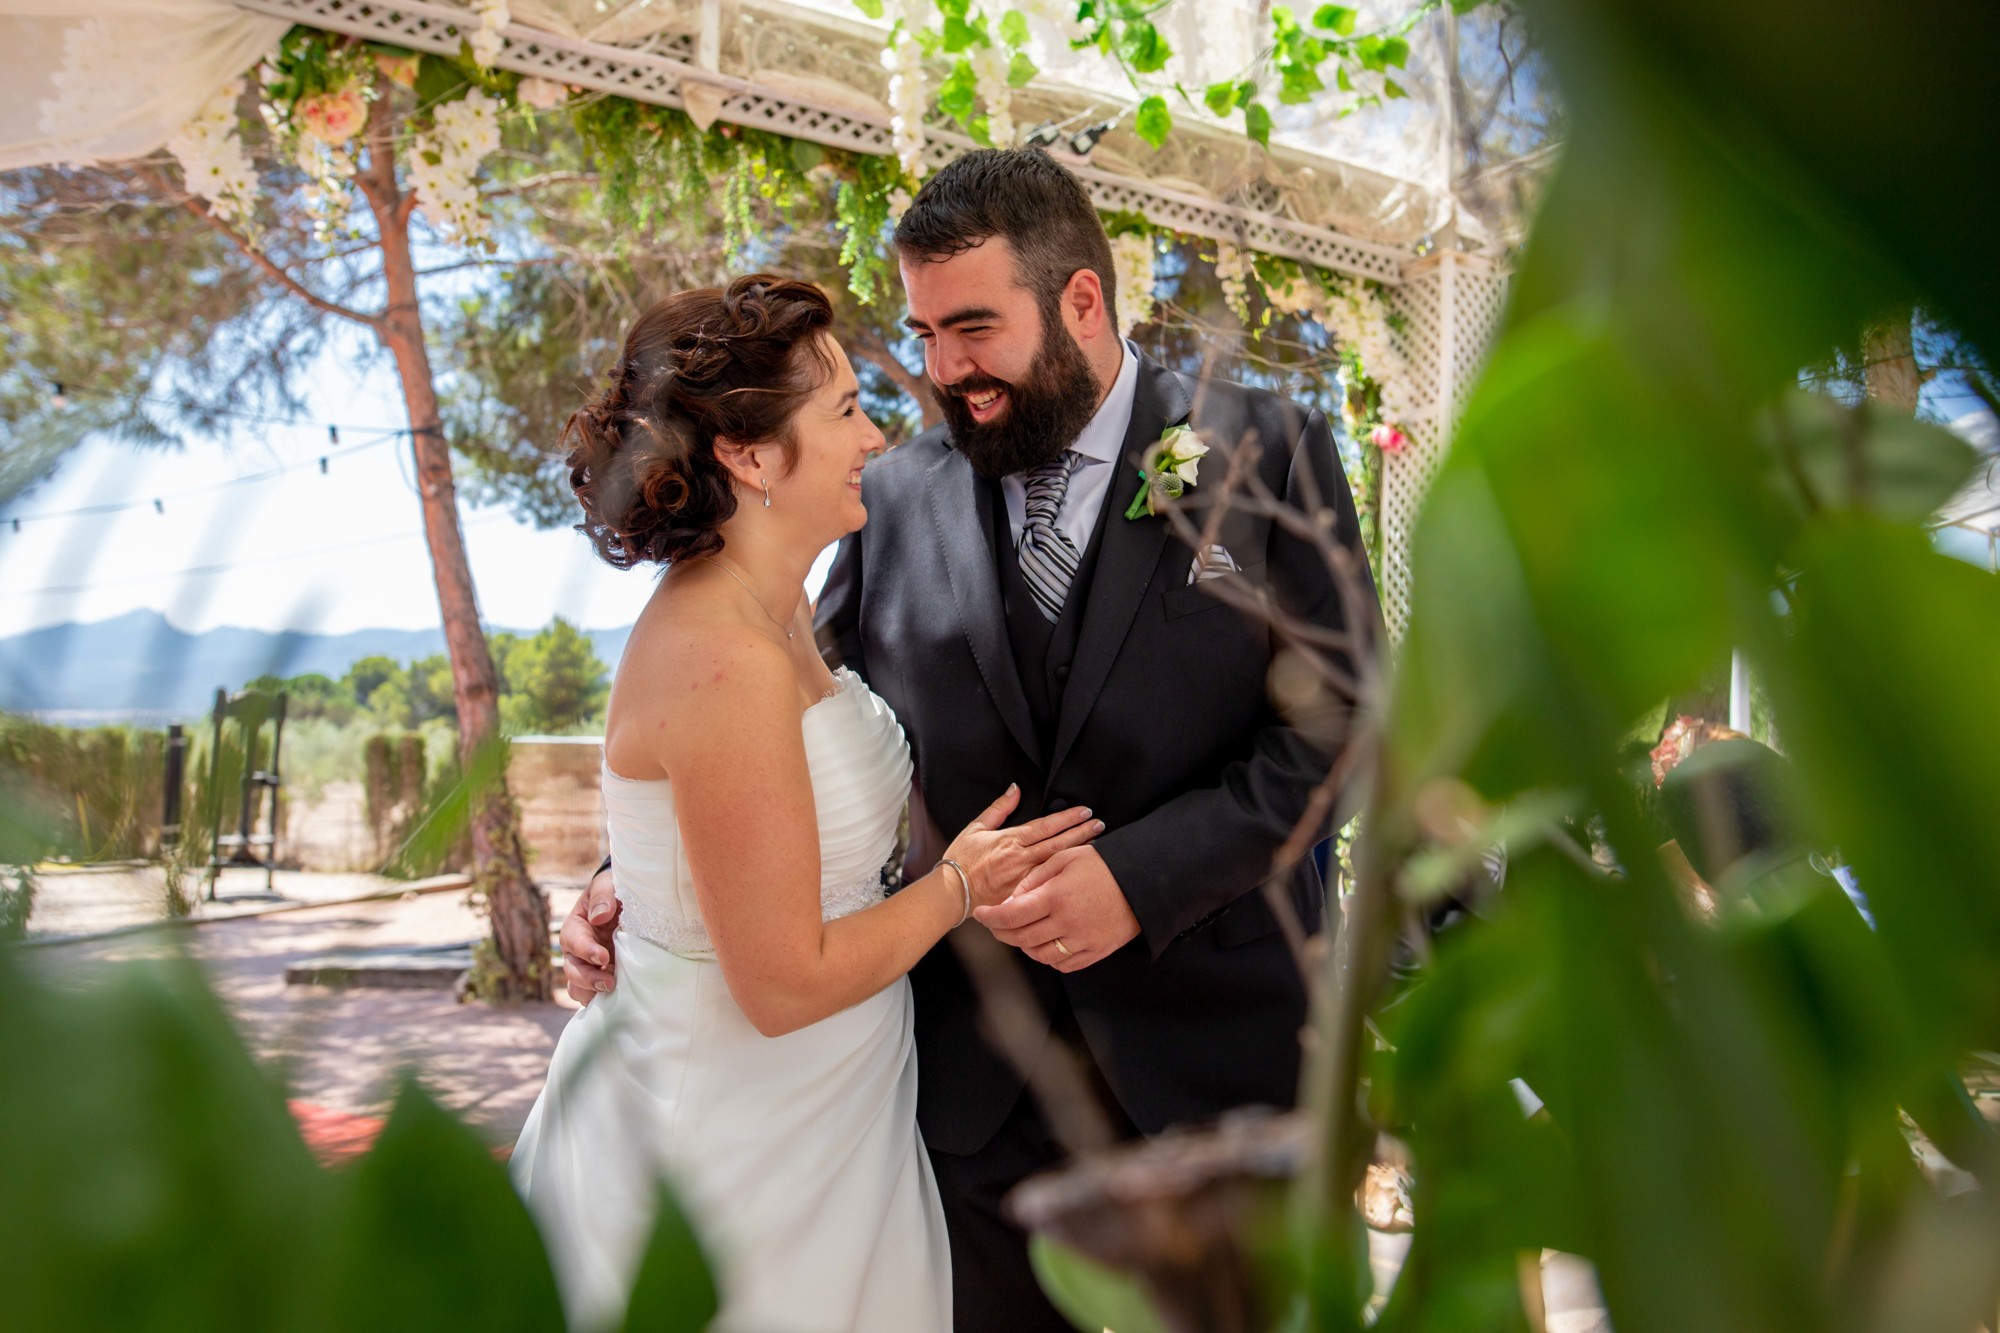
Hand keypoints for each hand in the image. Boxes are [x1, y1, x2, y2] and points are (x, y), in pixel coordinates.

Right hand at [561, 867, 621, 1003]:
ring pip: (579, 989)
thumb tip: (599, 916)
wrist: (627, 901)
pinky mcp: (603, 978)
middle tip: (609, 982)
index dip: (586, 951)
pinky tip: (621, 998)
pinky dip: (604, 1001)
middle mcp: (577, 951)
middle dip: (588, 979)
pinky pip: (596, 996)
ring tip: (614, 992)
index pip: (574, 942)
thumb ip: (603, 896)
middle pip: (572, 971)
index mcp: (575, 928)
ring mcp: (589, 967)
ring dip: (593, 993)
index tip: (603, 957)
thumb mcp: (607, 884)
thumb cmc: (613, 891)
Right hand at [944, 785, 1104, 910]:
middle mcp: (1020, 859)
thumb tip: (1015, 789)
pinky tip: (1077, 872)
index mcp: (1010, 840)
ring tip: (1097, 845)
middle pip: (1058, 844)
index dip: (1068, 818)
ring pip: (1056, 864)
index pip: (1046, 826)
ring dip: (1077, 853)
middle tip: (1100, 824)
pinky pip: (1047, 885)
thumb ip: (999, 808)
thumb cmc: (961, 860)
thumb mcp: (976, 828)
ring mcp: (1023, 879)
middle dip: (1081, 833)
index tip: (1085, 811)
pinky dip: (1064, 876)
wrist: (951, 893)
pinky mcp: (1022, 896)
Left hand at [972, 845, 1140, 972]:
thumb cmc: (1105, 866)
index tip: (980, 914)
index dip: (990, 918)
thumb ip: (1035, 878)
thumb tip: (1013, 898)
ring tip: (1019, 934)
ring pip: (1040, 955)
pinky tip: (1045, 946)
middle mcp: (1067, 923)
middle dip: (1001, 933)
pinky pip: (1064, 964)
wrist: (1143, 881)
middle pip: (1021, 938)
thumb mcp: (1066, 858)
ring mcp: (1082, 941)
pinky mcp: (1096, 951)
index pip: (1011, 915)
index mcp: (1056, 897)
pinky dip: (1049, 958)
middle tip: (994, 925)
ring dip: (1024, 946)